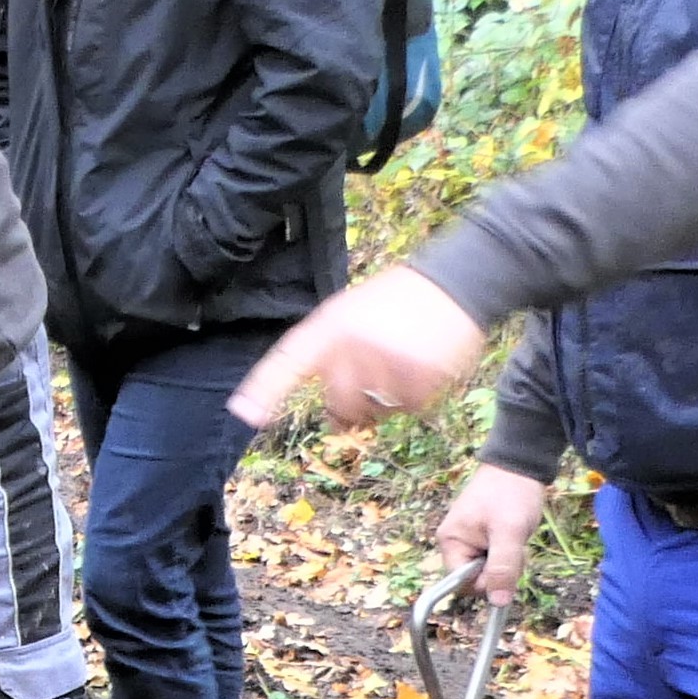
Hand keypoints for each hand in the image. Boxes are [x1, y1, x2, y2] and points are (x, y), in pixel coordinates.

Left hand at [227, 267, 494, 431]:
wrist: (452, 280)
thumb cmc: (395, 302)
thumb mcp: (350, 312)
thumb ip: (330, 354)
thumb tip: (332, 418)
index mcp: (330, 324)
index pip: (288, 360)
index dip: (265, 388)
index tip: (245, 413)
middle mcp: (353, 342)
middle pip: (338, 404)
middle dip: (351, 405)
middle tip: (372, 379)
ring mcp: (385, 359)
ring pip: (374, 411)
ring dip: (386, 401)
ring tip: (399, 363)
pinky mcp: (417, 372)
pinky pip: (407, 408)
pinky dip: (415, 396)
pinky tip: (421, 364)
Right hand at [432, 463, 550, 605]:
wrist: (520, 464)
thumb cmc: (511, 494)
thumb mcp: (510, 531)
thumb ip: (503, 567)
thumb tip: (498, 602)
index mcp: (451, 542)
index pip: (460, 584)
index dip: (485, 583)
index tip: (505, 566)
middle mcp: (454, 543)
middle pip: (474, 579)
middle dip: (499, 571)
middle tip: (514, 549)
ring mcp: (468, 539)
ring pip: (487, 570)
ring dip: (506, 562)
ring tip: (516, 538)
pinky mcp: (482, 536)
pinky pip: (493, 558)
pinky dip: (507, 553)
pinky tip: (515, 536)